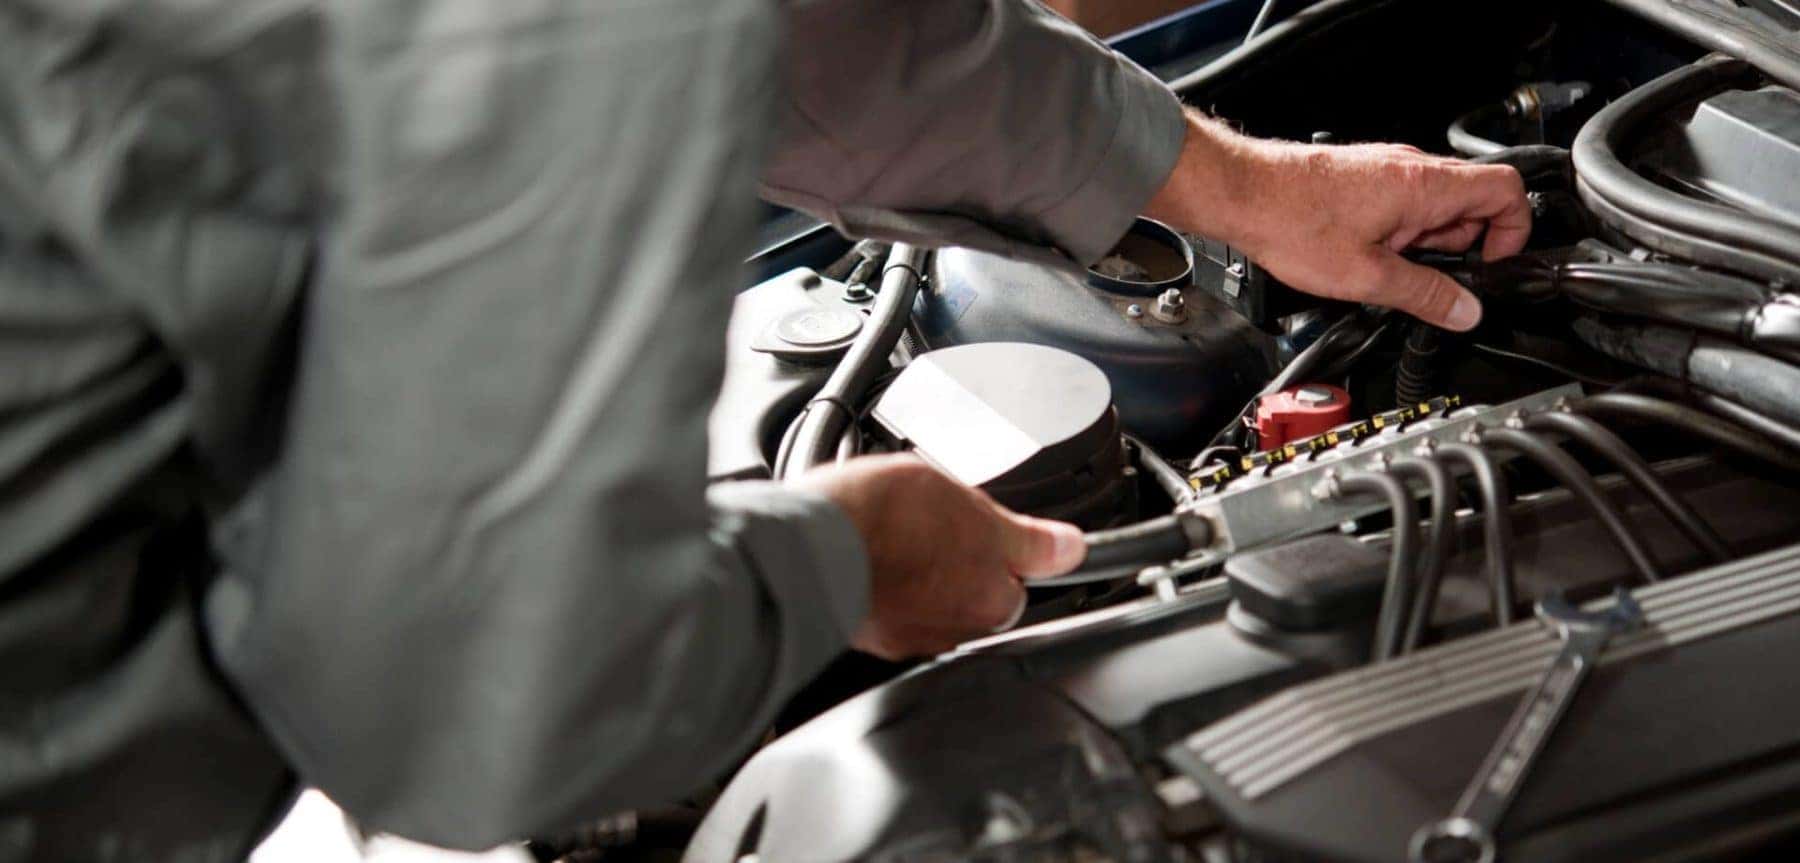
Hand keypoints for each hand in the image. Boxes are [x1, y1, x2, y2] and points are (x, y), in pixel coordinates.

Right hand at [792, 454, 1085, 658]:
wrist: (809, 544)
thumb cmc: (888, 522)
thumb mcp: (974, 509)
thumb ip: (1028, 538)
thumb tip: (1070, 548)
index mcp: (991, 605)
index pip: (1014, 583)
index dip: (998, 548)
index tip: (980, 527)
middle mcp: (952, 633)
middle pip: (969, 593)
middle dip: (955, 561)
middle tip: (932, 522)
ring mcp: (903, 635)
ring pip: (925, 598)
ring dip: (916, 569)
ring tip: (894, 531)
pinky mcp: (863, 630)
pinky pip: (885, 601)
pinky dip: (880, 578)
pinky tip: (866, 549)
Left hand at [1146, 111, 1530, 330]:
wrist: (1241, 194)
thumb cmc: (1292, 222)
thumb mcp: (1367, 276)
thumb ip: (1424, 294)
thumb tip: (1465, 311)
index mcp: (1425, 185)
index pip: (1507, 191)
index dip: (1512, 233)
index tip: (1488, 267)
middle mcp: (1412, 168)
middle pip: (1473, 203)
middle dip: (1461, 247)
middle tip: (1425, 277)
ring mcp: (1388, 169)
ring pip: (1436, 206)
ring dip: (1426, 242)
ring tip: (1386, 267)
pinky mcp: (1366, 178)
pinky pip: (1405, 204)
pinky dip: (1400, 232)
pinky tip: (1366, 254)